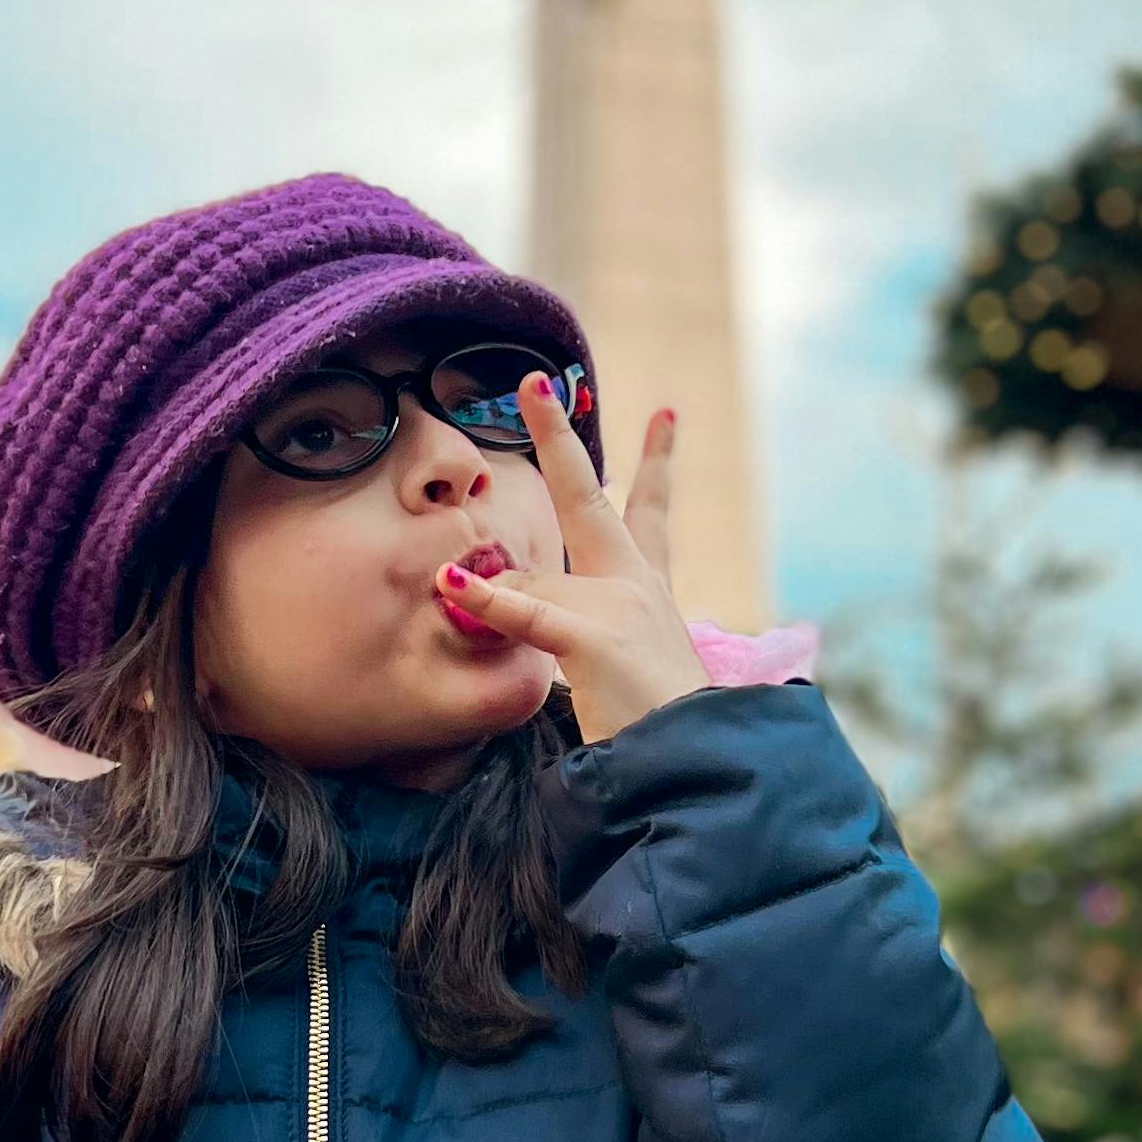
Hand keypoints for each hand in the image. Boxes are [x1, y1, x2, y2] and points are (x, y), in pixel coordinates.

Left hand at [440, 383, 711, 743]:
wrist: (690, 758)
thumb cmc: (653, 722)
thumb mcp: (613, 662)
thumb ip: (565, 622)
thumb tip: (495, 595)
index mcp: (646, 589)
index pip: (650, 514)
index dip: (657, 463)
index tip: (664, 413)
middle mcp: (634, 586)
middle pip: (589, 497)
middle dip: (558, 437)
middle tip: (537, 383)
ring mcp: (615, 607)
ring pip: (535, 584)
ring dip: (498, 603)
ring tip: (466, 607)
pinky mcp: (593, 641)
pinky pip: (529, 615)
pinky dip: (489, 602)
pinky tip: (451, 586)